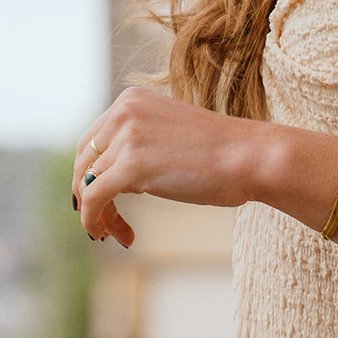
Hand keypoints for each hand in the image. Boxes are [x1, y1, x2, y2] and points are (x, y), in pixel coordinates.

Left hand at [73, 87, 265, 245]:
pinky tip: (107, 235)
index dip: (91, 175)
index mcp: (132, 101)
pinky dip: (94, 219)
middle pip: (84, 161)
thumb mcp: (176, 136)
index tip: (107, 202)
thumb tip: (128, 175)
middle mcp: (123, 113)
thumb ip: (147, 143)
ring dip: (98, 215)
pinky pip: (94, 197)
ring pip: (88, 183)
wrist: (253, 158)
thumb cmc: (228, 156)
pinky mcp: (132, 166)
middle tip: (105, 224)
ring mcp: (126, 138)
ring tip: (115, 235)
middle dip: (88, 196)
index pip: (93, 141)